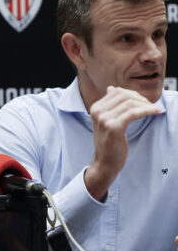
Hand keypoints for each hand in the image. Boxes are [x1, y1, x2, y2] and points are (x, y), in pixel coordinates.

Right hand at [86, 86, 161, 200]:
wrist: (104, 162)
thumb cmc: (108, 143)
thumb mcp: (105, 120)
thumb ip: (109, 105)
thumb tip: (112, 88)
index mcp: (95, 107)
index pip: (117, 92)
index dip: (133, 95)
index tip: (144, 102)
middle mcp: (97, 111)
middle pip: (124, 95)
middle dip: (141, 99)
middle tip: (151, 106)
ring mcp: (104, 119)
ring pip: (130, 103)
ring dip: (146, 105)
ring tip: (155, 110)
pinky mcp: (113, 127)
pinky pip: (133, 113)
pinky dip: (147, 111)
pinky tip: (155, 112)